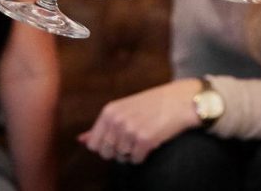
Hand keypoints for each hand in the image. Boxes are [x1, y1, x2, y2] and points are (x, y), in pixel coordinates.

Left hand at [78, 79, 200, 163]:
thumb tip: (81, 140)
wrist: (180, 101)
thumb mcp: (123, 109)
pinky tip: (151, 142)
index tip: (118, 139)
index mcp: (109, 111)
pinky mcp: (144, 139)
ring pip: (122, 158)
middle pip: (107, 154)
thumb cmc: (151, 104)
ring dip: (132, 153)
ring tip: (143, 137)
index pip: (94, 145)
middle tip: (133, 139)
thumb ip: (101, 126)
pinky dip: (143, 155)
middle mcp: (117, 120)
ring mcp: (130, 130)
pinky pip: (136, 160)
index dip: (106, 146)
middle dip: (119, 151)